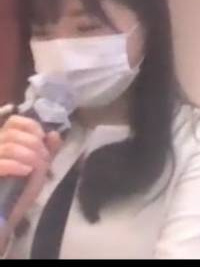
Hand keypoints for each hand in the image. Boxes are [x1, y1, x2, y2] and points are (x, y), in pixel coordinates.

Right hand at [0, 115, 61, 241]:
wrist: (3, 219)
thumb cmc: (19, 193)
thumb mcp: (37, 169)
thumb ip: (46, 150)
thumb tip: (54, 133)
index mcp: (2, 142)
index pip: (14, 121)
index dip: (31, 127)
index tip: (42, 139)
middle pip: (12, 132)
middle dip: (34, 144)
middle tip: (43, 159)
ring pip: (9, 146)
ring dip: (29, 155)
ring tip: (35, 168)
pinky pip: (0, 163)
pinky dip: (17, 165)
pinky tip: (26, 171)